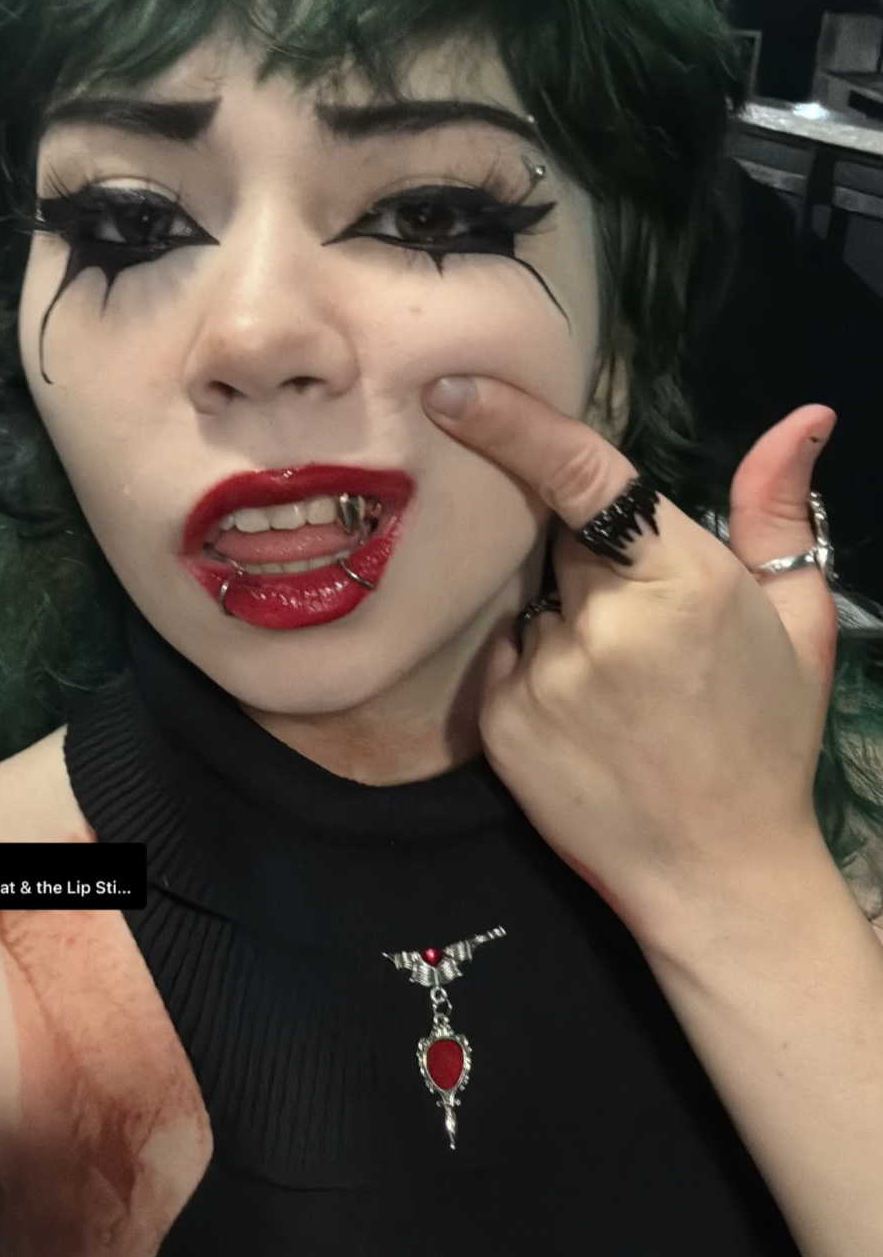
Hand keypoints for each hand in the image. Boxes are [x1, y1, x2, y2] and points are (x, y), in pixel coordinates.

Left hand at [423, 377, 838, 939]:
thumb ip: (777, 510)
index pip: (582, 475)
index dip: (511, 423)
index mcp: (683, 581)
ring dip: (567, 621)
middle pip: (560, 540)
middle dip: (592, 560)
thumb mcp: (798, 619)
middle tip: (649, 632)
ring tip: (625, 692)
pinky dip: (536, 671)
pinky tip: (588, 722)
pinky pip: (507, 660)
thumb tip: (805, 419)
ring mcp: (544, 676)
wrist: (716, 869)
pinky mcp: (502, 723)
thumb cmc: (766, 738)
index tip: (451, 387)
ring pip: (534, 604)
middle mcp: (602, 623)